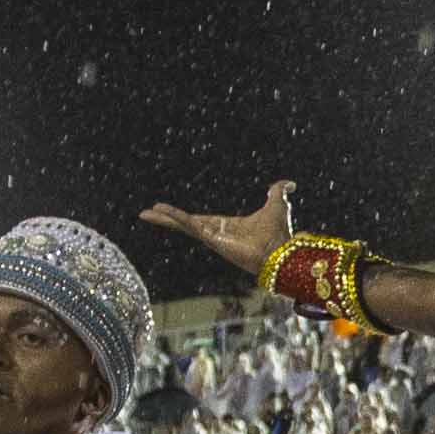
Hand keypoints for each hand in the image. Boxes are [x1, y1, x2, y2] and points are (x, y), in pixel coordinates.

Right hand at [142, 182, 298, 285]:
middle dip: (166, 219)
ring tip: (145, 213)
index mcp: (225, 226)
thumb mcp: (277, 204)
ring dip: (164, 219)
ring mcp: (212, 238)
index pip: (198, 220)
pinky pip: (190, 226)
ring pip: (183, 226)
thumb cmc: (279, 234)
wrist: (281, 251)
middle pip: (184, 224)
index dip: (182, 216)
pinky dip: (175, 218)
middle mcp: (215, 234)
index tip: (167, 211)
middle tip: (147, 213)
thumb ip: (278, 192)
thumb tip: (289, 183)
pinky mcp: (212, 240)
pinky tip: (160, 212)